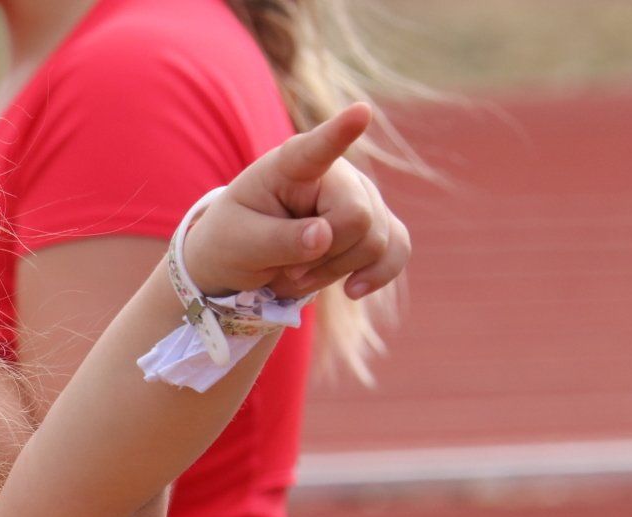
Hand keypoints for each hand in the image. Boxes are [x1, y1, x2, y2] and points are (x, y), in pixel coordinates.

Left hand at [183, 102, 411, 301]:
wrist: (246, 258)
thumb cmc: (234, 240)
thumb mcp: (238, 244)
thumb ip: (277, 239)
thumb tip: (324, 236)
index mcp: (290, 165)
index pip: (317, 147)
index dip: (341, 131)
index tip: (361, 111)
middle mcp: (335, 173)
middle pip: (357, 218)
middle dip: (325, 257)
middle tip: (288, 267)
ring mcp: (361, 196)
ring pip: (376, 241)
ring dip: (336, 271)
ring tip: (300, 272)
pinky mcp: (377, 224)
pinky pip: (396, 249)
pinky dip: (377, 274)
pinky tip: (353, 289)